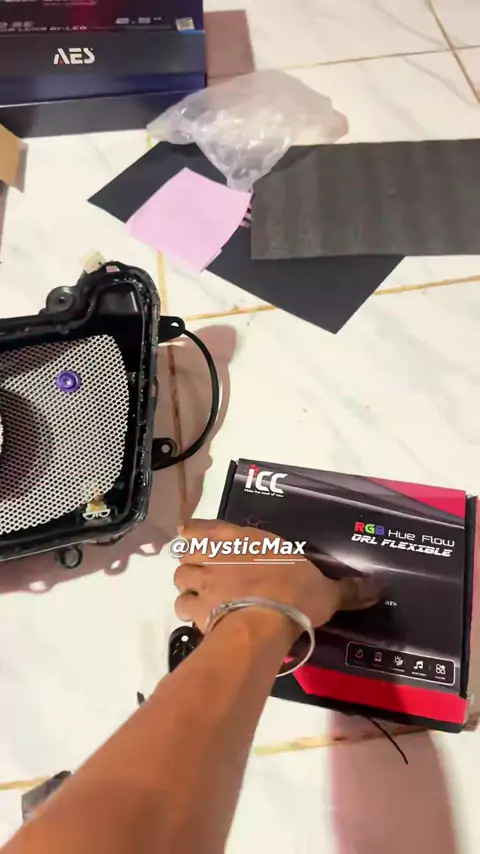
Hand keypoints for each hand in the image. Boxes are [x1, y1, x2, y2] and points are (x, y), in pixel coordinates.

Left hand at [173, 519, 378, 632]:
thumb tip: (378, 588)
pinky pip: (182, 607)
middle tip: (203, 573)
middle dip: (191, 563)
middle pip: (186, 554)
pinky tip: (199, 619)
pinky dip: (188, 611)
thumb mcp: (325, 589)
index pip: (205, 526)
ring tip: (200, 596)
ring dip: (187, 587)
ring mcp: (204, 582)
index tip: (195, 538)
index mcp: (243, 539)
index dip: (196, 533)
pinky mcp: (198, 610)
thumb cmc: (295, 594)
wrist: (267, 621)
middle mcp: (216, 555)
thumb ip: (346, 589)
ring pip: (180, 579)